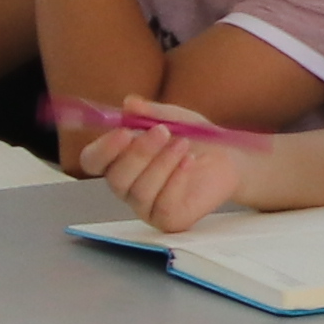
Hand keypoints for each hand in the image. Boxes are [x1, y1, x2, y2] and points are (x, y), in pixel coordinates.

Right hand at [81, 109, 259, 232]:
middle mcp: (127, 187)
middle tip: (162, 132)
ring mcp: (145, 206)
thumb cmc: (195, 138)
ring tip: (183, 144)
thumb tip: (129, 104)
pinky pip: (162, 205)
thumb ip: (151, 112)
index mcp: (120, 161)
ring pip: (139, 191)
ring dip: (162, 163)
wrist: (229, 158)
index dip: (103, 149)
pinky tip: (189, 161)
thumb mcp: (174, 117)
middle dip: (138, 153)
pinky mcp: (167, 219)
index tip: (123, 132)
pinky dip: (176, 180)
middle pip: (115, 178)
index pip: (94, 161)